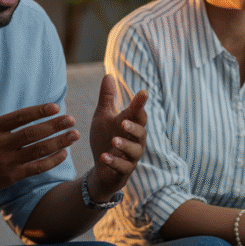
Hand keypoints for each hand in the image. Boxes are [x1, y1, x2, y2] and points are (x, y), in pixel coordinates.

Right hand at [0, 80, 76, 198]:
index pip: (19, 117)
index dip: (39, 112)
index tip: (56, 107)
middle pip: (33, 134)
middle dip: (55, 126)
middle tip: (72, 119)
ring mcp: (5, 162)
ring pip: (37, 151)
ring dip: (58, 142)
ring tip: (73, 135)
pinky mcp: (9, 177)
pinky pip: (35, 168)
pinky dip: (50, 161)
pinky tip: (63, 154)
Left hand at [86, 74, 147, 201]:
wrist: (102, 167)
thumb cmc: (105, 138)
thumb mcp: (103, 116)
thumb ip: (107, 98)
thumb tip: (108, 75)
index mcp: (131, 124)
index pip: (138, 113)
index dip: (140, 103)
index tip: (143, 93)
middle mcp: (135, 140)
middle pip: (141, 132)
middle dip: (134, 127)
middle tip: (124, 122)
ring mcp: (131, 156)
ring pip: (134, 150)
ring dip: (124, 145)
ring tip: (113, 141)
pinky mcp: (124, 170)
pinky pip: (122, 166)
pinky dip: (114, 161)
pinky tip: (104, 156)